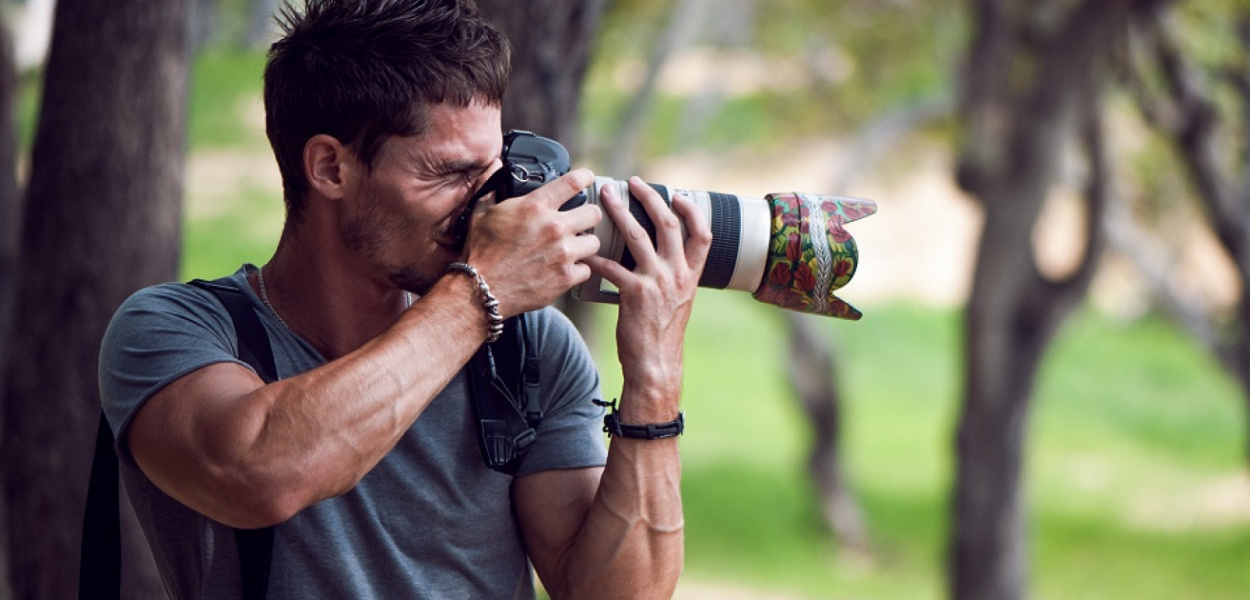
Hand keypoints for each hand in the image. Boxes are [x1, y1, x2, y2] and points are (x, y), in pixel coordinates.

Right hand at [464, 168, 602, 317]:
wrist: (481, 289)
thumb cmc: (481, 252)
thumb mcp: (481, 213)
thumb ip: (492, 186)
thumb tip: (494, 166)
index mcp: (536, 207)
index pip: (574, 182)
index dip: (585, 177)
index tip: (588, 179)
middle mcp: (554, 227)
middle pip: (594, 213)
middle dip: (588, 216)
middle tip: (580, 222)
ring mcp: (563, 253)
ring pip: (594, 242)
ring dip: (585, 245)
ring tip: (573, 248)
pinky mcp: (566, 277)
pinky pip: (587, 270)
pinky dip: (578, 270)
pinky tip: (566, 269)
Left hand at [584, 177, 711, 419]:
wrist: (656, 363)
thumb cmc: (662, 334)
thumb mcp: (678, 302)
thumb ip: (672, 277)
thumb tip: (657, 257)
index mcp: (691, 275)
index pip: (702, 234)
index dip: (692, 211)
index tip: (678, 195)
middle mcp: (677, 274)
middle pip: (668, 224)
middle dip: (650, 198)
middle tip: (634, 182)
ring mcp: (657, 282)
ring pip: (637, 235)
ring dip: (619, 211)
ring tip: (605, 197)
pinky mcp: (634, 293)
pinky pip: (611, 266)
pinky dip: (596, 257)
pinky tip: (585, 252)